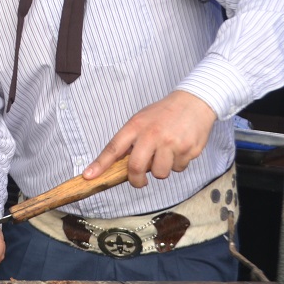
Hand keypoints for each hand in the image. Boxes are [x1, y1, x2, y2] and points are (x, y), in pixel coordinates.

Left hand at [84, 90, 216, 186]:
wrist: (195, 102)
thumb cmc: (164, 113)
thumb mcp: (141, 120)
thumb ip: (130, 140)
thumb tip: (118, 164)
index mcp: (136, 126)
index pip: (113, 147)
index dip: (100, 164)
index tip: (89, 176)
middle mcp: (152, 135)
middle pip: (136, 167)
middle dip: (136, 180)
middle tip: (139, 181)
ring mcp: (171, 143)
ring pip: (159, 173)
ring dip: (160, 170)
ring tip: (165, 155)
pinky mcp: (188, 150)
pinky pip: (178, 169)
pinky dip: (177, 164)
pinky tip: (180, 149)